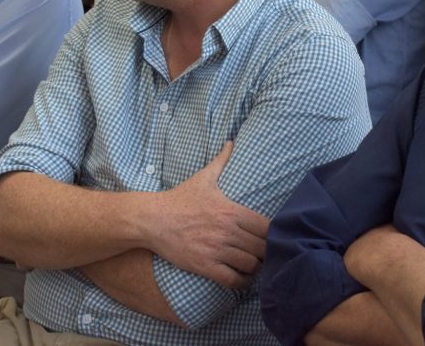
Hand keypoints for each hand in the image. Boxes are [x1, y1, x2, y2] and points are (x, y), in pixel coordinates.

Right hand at [148, 142, 269, 287]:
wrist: (152, 219)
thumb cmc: (179, 199)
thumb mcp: (204, 177)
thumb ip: (222, 160)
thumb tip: (231, 142)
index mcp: (232, 211)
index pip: (267, 227)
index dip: (273, 234)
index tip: (271, 237)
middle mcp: (228, 231)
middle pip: (262, 248)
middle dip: (266, 252)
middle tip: (265, 253)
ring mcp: (217, 250)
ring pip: (251, 265)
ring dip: (256, 267)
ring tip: (255, 265)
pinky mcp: (205, 266)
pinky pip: (233, 280)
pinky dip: (241, 282)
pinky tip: (242, 277)